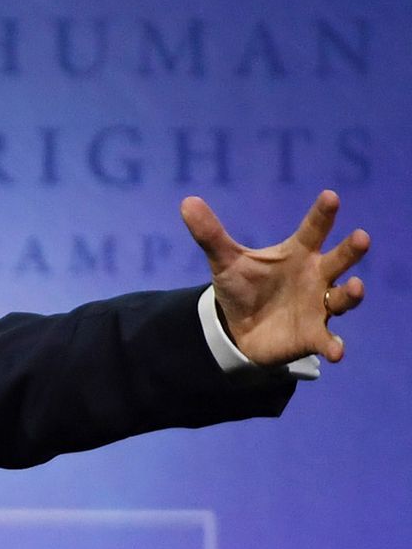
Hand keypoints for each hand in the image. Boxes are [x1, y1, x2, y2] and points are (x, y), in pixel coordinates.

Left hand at [181, 190, 369, 365]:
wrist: (238, 327)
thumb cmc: (243, 286)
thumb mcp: (225, 261)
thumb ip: (210, 234)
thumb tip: (187, 202)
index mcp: (298, 253)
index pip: (313, 230)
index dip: (322, 214)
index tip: (331, 196)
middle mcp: (316, 276)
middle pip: (339, 260)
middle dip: (351, 250)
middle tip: (361, 237)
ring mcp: (319, 306)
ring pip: (343, 298)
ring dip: (351, 293)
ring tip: (355, 286)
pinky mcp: (314, 334)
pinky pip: (328, 340)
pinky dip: (334, 345)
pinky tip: (336, 351)